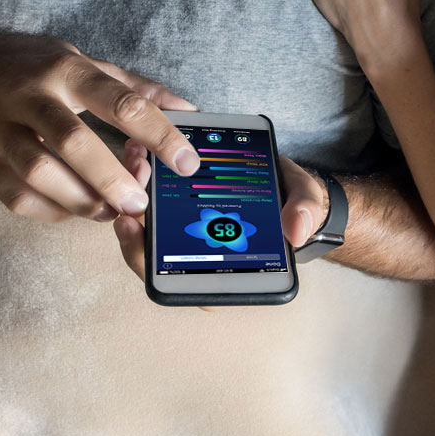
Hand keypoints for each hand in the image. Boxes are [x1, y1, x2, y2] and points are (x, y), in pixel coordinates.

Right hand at [0, 31, 200, 222]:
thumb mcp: (78, 59)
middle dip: (111, 178)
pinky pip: (16, 196)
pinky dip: (51, 210)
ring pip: (40, 176)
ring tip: (112, 211)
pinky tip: (75, 210)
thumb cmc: (22, 65)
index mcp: (64, 69)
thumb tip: (189, 109)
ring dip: (82, 201)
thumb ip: (134, 87)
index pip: (120, 101)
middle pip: (73, 142)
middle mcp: (29, 97)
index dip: (158, 133)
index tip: (186, 162)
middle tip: (140, 203)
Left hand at [112, 142, 331, 286]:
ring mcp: (187, 233)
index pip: (178, 284)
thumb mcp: (305, 202)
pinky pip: (153, 201)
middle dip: (133, 227)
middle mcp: (200, 255)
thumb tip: (295, 231)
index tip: (133, 228)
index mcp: (227, 268)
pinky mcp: (182, 207)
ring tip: (134, 161)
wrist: (291, 183)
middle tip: (129, 191)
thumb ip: (304, 213)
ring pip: (146, 228)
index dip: (148, 264)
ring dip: (133, 196)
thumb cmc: (293, 201)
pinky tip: (140, 152)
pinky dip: (143, 179)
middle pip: (151, 258)